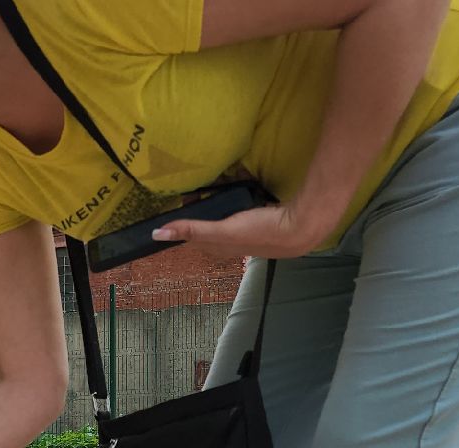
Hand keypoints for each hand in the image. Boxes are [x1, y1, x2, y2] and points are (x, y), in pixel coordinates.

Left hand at [152, 201, 333, 260]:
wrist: (302, 228)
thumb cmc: (261, 231)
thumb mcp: (222, 230)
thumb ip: (192, 230)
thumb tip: (157, 234)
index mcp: (221, 247)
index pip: (194, 237)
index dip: (184, 224)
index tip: (179, 205)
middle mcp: (234, 243)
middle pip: (210, 228)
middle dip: (202, 213)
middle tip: (195, 194)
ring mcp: (251, 233)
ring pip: (228, 220)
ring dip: (221, 206)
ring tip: (215, 190)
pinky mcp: (265, 222)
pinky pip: (245, 211)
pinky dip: (239, 202)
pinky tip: (242, 191)